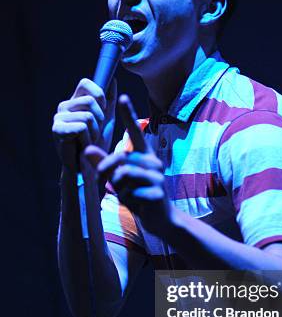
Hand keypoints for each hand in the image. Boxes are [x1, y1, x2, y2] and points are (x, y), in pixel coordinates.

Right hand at [52, 78, 116, 171]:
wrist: (88, 166)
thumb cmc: (96, 143)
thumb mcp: (107, 119)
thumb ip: (110, 101)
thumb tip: (113, 80)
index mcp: (75, 101)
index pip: (85, 83)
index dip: (99, 95)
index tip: (103, 111)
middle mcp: (64, 106)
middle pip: (91, 101)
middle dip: (100, 119)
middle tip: (94, 132)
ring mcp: (59, 117)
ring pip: (88, 116)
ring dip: (94, 132)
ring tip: (88, 140)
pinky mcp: (57, 129)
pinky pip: (81, 127)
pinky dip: (87, 139)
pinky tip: (82, 145)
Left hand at [84, 95, 172, 235]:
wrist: (160, 219)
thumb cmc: (138, 195)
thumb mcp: (118, 178)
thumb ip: (104, 163)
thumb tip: (86, 149)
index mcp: (144, 155)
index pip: (135, 132)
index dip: (128, 115)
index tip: (123, 97)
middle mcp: (153, 161)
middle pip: (119, 158)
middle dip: (105, 171)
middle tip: (104, 182)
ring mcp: (157, 176)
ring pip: (123, 174)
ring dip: (117, 186)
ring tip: (124, 194)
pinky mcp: (158, 192)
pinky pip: (131, 192)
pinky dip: (128, 199)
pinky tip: (137, 204)